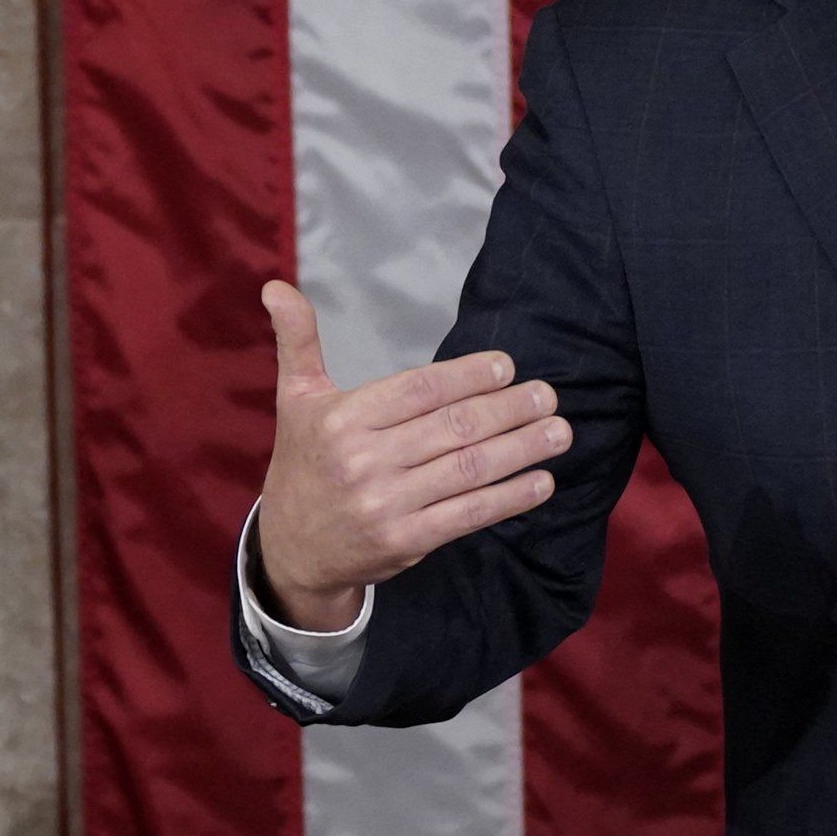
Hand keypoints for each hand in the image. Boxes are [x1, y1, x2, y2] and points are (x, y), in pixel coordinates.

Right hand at [252, 279, 566, 630]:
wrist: (290, 548)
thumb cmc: (304, 462)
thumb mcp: (295, 399)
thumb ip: (298, 341)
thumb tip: (276, 287)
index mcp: (341, 419)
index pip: (419, 389)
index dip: (468, 376)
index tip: (508, 367)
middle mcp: (363, 460)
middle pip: (453, 427)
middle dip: (509, 409)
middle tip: (549, 395)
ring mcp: (386, 504)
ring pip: (469, 468)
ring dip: (522, 449)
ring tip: (559, 431)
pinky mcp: (405, 541)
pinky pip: (468, 514)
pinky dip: (510, 498)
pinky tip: (543, 481)